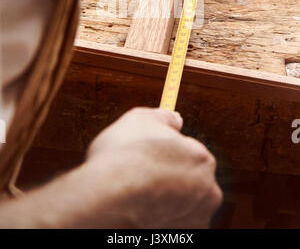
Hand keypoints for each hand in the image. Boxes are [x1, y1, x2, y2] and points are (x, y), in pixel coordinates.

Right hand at [85, 107, 221, 227]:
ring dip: (167, 199)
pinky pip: (173, 223)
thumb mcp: (141, 119)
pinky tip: (141, 212)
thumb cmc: (122, 157)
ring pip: (183, 204)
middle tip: (143, 176)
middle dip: (170, 177)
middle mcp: (208, 191)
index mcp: (202, 158)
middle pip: (190, 179)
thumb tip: (175, 119)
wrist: (106, 200)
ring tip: (139, 195)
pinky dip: (161, 220)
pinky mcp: (182, 238)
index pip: (189, 152)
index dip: (166, 153)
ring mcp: (197, 219)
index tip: (150, 157)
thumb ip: (164, 117)